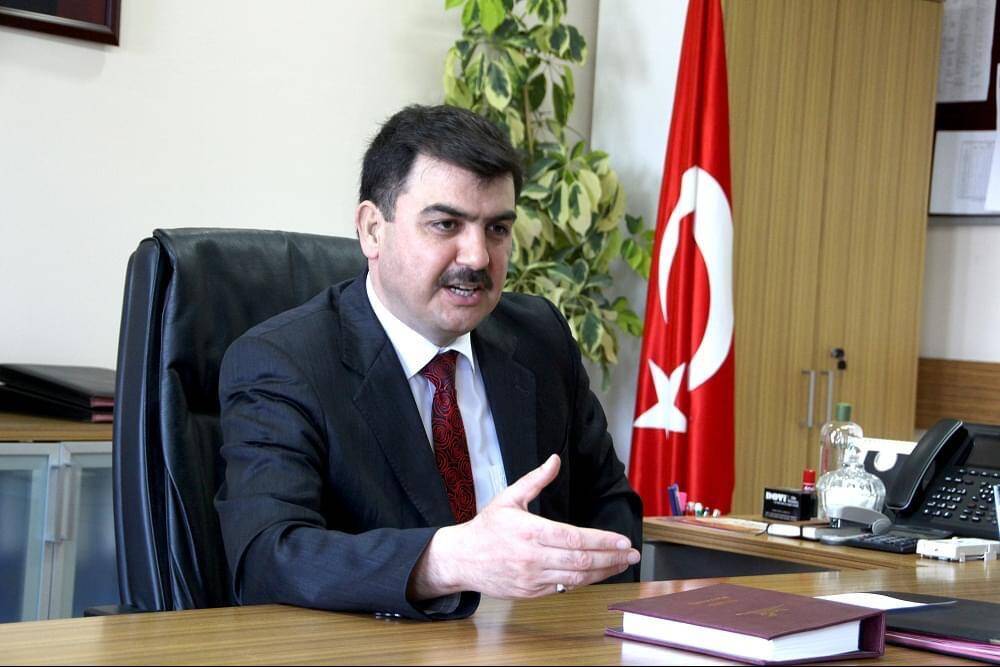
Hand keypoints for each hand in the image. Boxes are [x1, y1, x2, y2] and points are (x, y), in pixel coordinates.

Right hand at [409, 454, 640, 599]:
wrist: (461, 558)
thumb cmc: (487, 527)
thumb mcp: (509, 497)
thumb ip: (536, 480)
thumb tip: (555, 460)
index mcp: (529, 530)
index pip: (573, 537)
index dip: (601, 541)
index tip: (622, 541)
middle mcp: (532, 556)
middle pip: (580, 560)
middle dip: (611, 558)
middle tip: (632, 555)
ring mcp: (531, 577)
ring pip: (575, 578)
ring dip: (603, 572)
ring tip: (621, 565)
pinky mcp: (530, 592)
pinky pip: (562, 588)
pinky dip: (582, 582)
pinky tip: (597, 573)